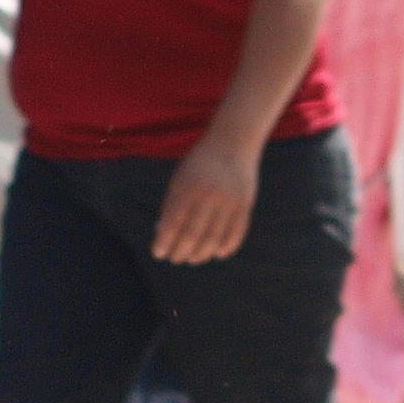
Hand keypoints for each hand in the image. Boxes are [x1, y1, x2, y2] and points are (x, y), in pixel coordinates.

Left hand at [151, 132, 260, 264]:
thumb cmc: (199, 164)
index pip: (173, 223)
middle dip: (181, 252)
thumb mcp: (180, 178)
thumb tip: (164, 236)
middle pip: (193, 235)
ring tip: (193, 259)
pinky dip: (226, 247)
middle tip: (176, 259)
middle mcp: (208, 196)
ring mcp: (228, 201)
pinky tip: (216, 254)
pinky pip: (236, 233)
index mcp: (187, 188)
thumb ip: (172, 204)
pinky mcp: (245, 204)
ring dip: (202, 254)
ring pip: (214, 238)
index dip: (164, 242)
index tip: (158, 253)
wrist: (232, 143)